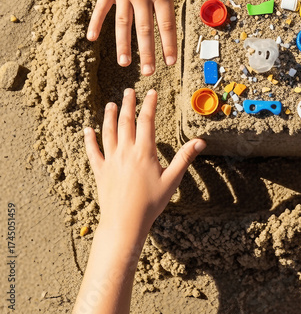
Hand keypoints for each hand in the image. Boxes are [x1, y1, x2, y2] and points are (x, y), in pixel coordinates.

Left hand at [84, 88, 205, 237]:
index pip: (146, 121)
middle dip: (128, 104)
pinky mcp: (100, 171)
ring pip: (108, 132)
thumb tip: (200, 141)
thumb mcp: (172, 180)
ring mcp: (111, 160)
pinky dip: (89, 140)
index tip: (152, 93)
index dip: (149, 105)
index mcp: (144, 152)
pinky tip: (87, 130)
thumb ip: (184, 158)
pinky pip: (93, 152)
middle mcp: (125, 152)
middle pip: (125, 122)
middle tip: (129, 90)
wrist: (125, 223)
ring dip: (109, 116)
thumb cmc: (151, 203)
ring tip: (112, 104)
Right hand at [86, 0, 225, 75]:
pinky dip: (96, 22)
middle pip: (145, 29)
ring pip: (123, 24)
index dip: (168, 44)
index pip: (166, 24)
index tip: (169, 62)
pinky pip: (102, 8)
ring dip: (123, 45)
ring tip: (124, 63)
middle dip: (147, 52)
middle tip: (148, 73)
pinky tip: (91, 38)